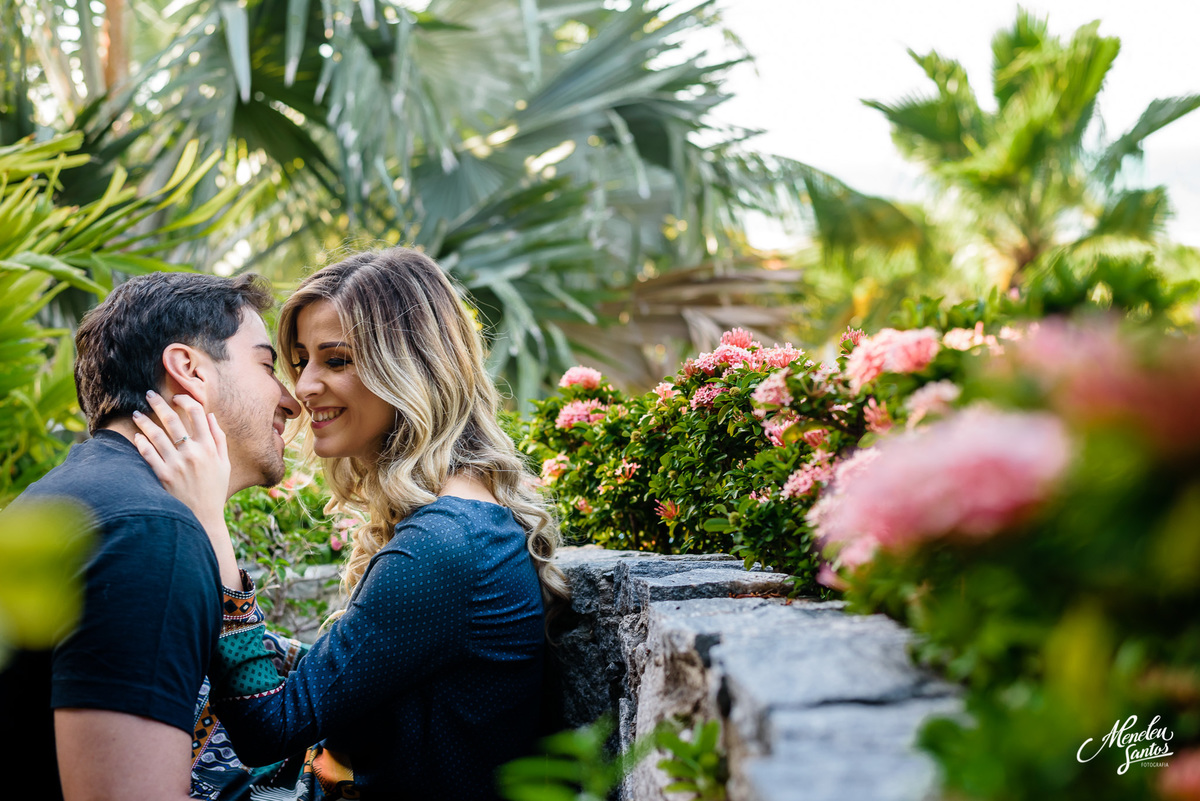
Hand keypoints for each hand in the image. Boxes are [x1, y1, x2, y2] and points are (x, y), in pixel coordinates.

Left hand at [132, 391, 239, 586]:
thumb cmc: (214, 490)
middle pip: (174, 419)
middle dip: (159, 403)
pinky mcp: (164, 477)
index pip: (197, 413)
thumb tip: (210, 416)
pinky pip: (149, 455)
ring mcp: (178, 464)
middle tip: (148, 394)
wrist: (204, 519)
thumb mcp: (224, 464)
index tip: (175, 397)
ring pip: (156, 435)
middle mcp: (194, 452)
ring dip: (144, 421)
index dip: (185, 400)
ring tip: (135, 413)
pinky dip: (141, 443)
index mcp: (210, 447)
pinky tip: (135, 436)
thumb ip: (218, 438)